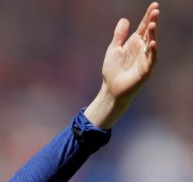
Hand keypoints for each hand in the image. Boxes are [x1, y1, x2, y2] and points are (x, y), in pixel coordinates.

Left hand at [85, 2, 159, 128]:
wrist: (111, 88)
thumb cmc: (112, 70)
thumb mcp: (114, 49)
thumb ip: (119, 35)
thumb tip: (124, 19)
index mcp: (135, 43)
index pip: (143, 27)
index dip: (148, 16)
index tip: (154, 5)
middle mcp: (142, 49)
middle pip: (149, 33)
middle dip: (152, 22)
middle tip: (155, 11)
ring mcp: (145, 59)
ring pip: (151, 44)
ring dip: (153, 35)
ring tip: (152, 24)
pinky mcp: (146, 70)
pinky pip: (151, 59)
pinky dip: (152, 52)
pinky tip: (152, 44)